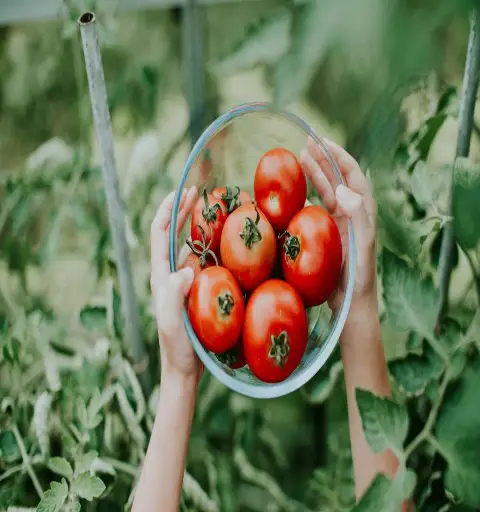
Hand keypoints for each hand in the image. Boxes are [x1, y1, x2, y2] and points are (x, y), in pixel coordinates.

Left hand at [150, 187, 202, 383]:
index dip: (168, 210)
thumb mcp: (171, 321)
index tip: (182, 191)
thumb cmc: (177, 347)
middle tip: (200, 192)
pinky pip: (205, 262)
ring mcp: (185, 281)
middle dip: (184, 210)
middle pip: (173, 233)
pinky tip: (227, 242)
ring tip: (216, 210)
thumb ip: (173, 295)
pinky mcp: (198, 290)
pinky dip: (213, 247)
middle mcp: (171, 273)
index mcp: (161, 275)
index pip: (159, 233)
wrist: (184, 368)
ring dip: (199, 226)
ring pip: (190, 245)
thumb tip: (186, 267)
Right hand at [300, 137, 377, 313]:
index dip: (339, 156)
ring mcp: (338, 224)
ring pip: (325, 192)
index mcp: (363, 212)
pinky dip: (306, 197)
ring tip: (300, 157)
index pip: (352, 175)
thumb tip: (343, 188)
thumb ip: (358, 217)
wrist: (352, 306)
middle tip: (307, 143)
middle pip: (338, 179)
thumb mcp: (362, 247)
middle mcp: (352, 214)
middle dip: (324, 159)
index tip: (323, 141)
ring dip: (314, 174)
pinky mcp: (326, 236)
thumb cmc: (359, 279)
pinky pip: (315, 210)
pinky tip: (295, 190)